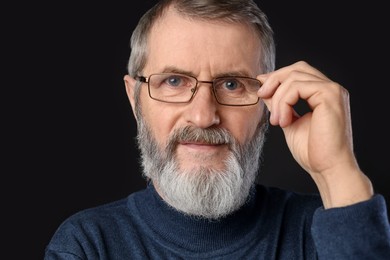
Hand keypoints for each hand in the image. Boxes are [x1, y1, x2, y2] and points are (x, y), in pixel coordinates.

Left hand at [257, 61, 372, 207]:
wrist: (327, 168)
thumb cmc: (312, 151)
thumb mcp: (288, 121)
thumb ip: (280, 104)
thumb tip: (265, 88)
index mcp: (322, 94)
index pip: (298, 73)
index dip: (277, 77)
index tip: (261, 90)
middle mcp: (330, 89)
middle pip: (297, 68)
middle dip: (275, 80)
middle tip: (261, 95)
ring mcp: (332, 91)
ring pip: (294, 78)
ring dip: (278, 98)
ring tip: (276, 121)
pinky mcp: (330, 95)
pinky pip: (297, 87)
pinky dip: (284, 103)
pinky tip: (283, 121)